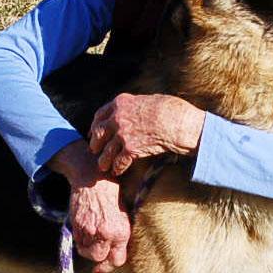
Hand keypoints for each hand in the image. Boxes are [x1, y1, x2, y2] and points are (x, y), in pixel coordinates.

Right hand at [47, 141, 129, 272]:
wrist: (93, 180)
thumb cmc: (111, 197)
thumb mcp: (121, 218)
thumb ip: (118, 240)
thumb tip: (110, 262)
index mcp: (121, 232)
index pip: (116, 260)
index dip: (109, 266)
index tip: (103, 268)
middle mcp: (106, 234)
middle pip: (98, 258)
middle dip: (97, 256)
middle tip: (97, 247)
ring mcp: (90, 230)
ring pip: (86, 252)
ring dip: (87, 247)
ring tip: (92, 233)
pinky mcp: (77, 226)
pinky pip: (77, 242)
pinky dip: (80, 239)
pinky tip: (85, 228)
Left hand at [89, 93, 205, 175]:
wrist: (178, 123)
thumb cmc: (170, 110)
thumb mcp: (148, 100)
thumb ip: (135, 106)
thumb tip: (135, 110)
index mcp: (120, 103)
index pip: (100, 115)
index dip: (95, 125)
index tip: (94, 132)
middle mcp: (117, 117)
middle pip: (99, 133)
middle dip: (95, 143)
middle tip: (94, 150)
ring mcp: (122, 134)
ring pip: (106, 151)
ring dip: (103, 160)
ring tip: (103, 166)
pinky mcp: (129, 149)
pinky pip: (119, 162)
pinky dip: (117, 168)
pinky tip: (117, 172)